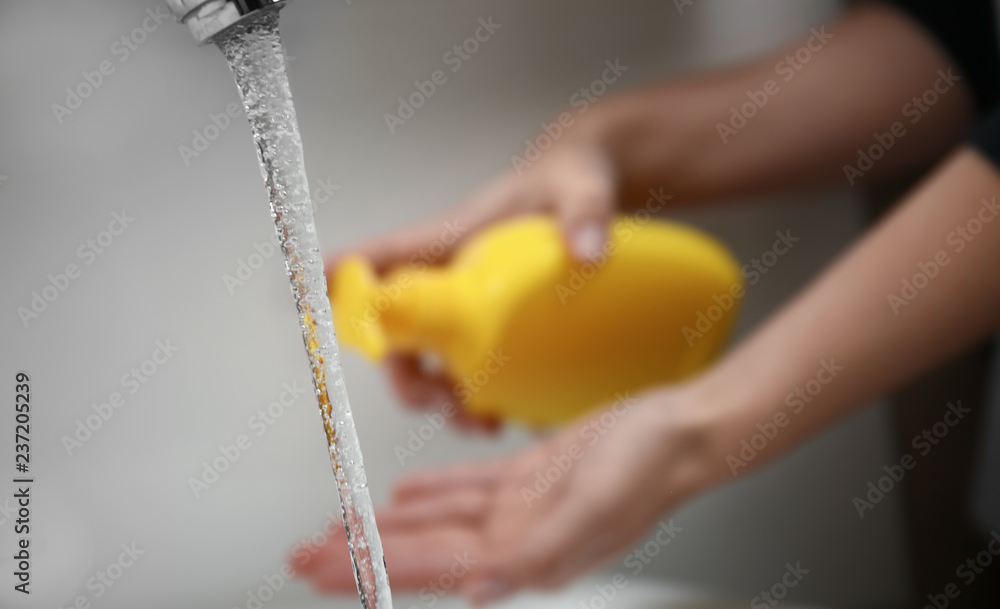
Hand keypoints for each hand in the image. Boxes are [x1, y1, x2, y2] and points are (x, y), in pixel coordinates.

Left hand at [291, 386, 724, 603]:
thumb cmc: (651, 467)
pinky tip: (400, 501)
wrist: (682, 429)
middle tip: (304, 558)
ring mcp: (521, 511)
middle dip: (360, 557)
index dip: (372, 571)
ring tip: (338, 534)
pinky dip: (428, 497)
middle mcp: (517, 540)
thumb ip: (538, 552)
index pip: (432, 570)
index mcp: (529, 556)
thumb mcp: (596, 506)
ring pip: (434, 524)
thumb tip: (481, 591)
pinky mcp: (529, 480)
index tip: (323, 570)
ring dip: (383, 529)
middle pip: (420, 552)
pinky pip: (464, 491)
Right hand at [327, 134, 618, 428]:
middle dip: (405, 374)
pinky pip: (464, 364)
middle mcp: (446, 273)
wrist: (584, 188)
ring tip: (481, 422)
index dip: (338, 283)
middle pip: (395, 328)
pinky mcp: (491, 320)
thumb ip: (586, 211)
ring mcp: (464, 299)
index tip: (303, 302)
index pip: (381, 257)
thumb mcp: (581, 186)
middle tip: (440, 400)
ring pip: (425, 356)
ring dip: (440, 396)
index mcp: (451, 237)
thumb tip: (586, 252)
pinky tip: (513, 414)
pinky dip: (476, 397)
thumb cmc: (567, 178)